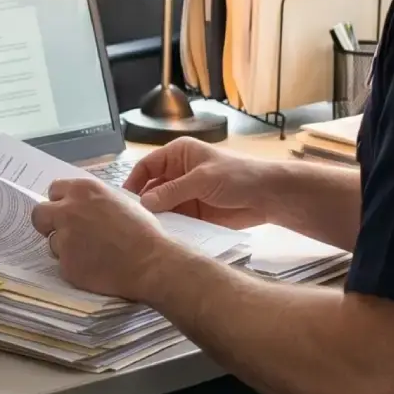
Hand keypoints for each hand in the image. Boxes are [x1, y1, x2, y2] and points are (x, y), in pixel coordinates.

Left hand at [29, 178, 171, 299]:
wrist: (150, 262)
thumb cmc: (143, 231)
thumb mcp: (119, 201)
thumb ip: (93, 200)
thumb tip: (80, 204)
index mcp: (83, 191)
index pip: (54, 190)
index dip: (59, 202)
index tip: (65, 211)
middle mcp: (68, 211)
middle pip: (39, 214)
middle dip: (47, 223)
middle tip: (61, 232)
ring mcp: (64, 238)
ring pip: (52, 242)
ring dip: (65, 248)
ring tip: (92, 254)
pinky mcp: (66, 264)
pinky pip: (63, 264)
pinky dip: (75, 267)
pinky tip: (95, 268)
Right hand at [122, 139, 274, 229]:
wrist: (268, 197)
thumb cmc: (238, 176)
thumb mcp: (203, 179)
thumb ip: (173, 191)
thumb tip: (145, 203)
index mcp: (178, 155)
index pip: (147, 166)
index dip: (134, 181)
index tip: (124, 201)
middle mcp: (178, 174)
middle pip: (151, 188)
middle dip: (144, 203)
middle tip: (134, 221)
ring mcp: (186, 194)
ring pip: (162, 207)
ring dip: (157, 218)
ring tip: (146, 232)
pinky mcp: (194, 213)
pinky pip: (176, 220)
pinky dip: (170, 227)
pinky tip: (163, 237)